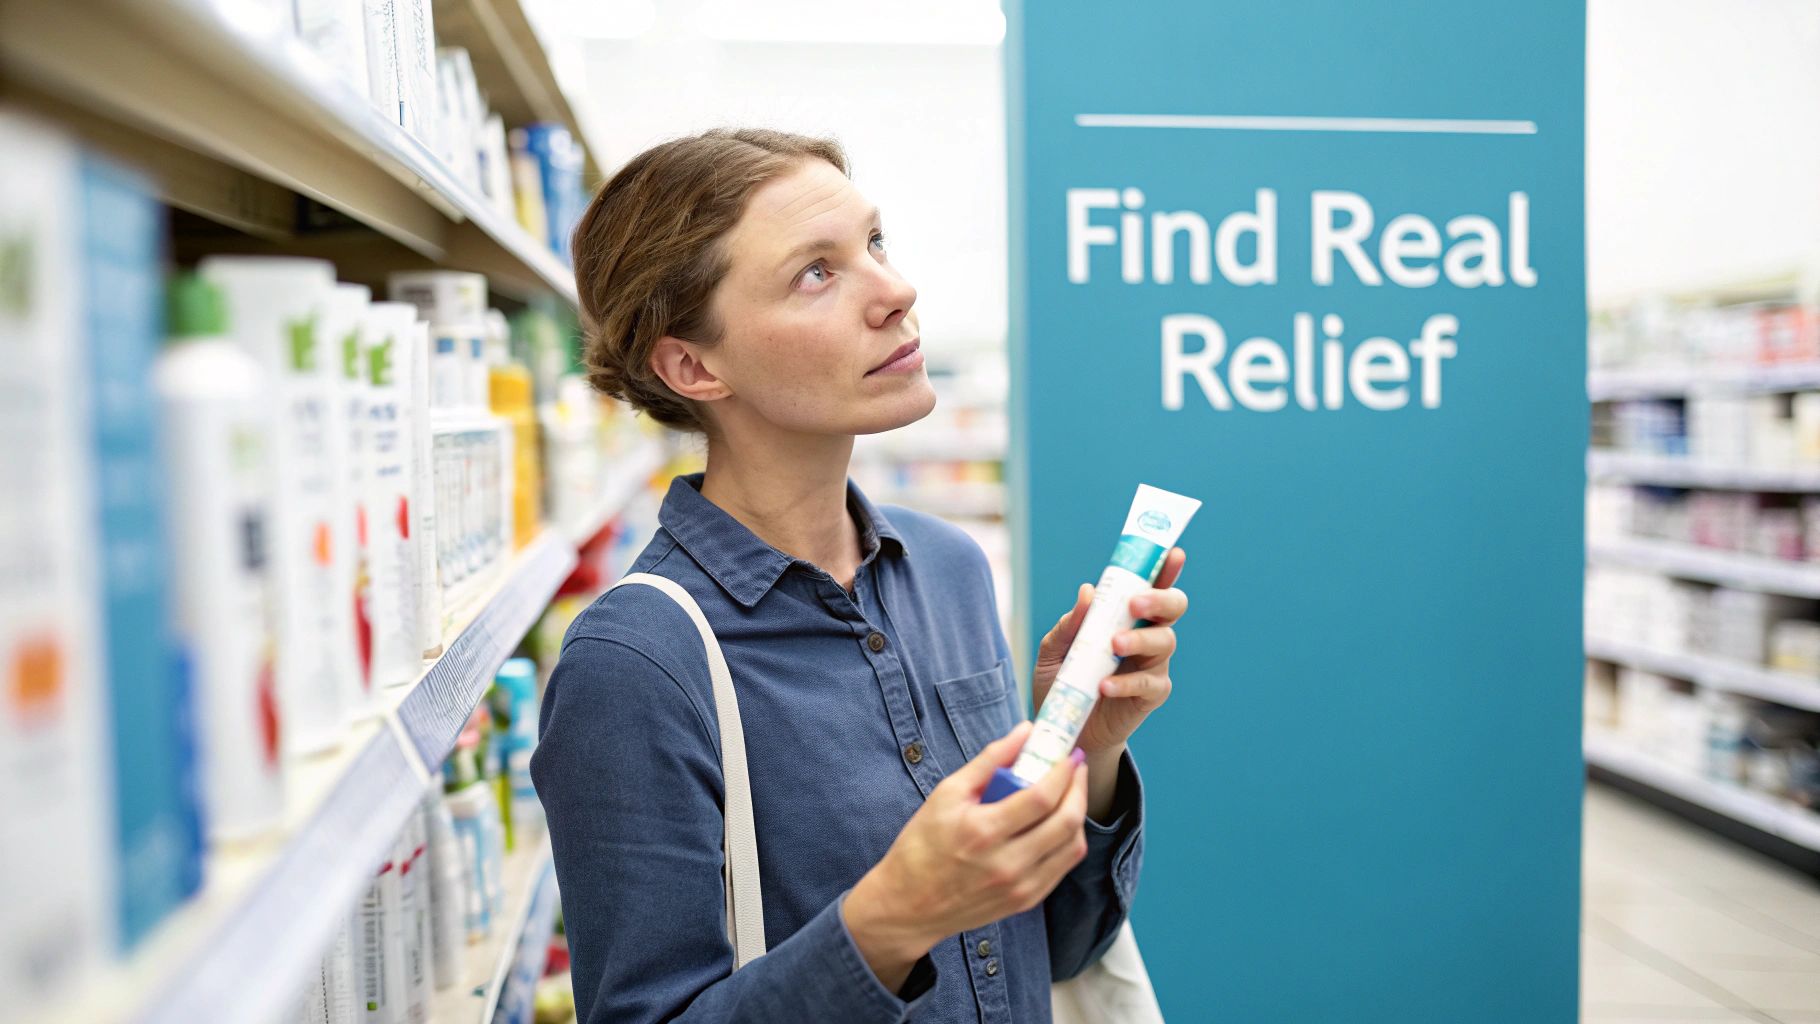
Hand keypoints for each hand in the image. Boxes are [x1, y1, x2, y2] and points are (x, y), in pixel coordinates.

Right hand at [843, 721, 1089, 988]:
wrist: (908, 905)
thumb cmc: (922, 845)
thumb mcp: (946, 794)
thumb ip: (989, 761)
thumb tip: (1025, 732)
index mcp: (983, 832)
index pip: (1041, 797)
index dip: (1062, 772)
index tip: (1067, 754)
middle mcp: (1007, 864)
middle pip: (1065, 822)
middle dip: (1078, 788)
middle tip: (1075, 769)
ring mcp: (1019, 887)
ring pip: (1072, 847)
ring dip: (1078, 814)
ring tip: (1069, 794)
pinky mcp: (1025, 902)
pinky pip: (1062, 867)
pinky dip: (1068, 841)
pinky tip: (1058, 824)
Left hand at [1031, 547, 1187, 754]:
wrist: (1063, 726)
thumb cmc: (1062, 680)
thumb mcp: (1053, 649)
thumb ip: (1069, 624)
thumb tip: (1088, 592)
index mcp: (1125, 616)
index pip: (1151, 586)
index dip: (1165, 568)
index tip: (1173, 553)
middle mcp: (1146, 634)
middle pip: (1172, 608)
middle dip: (1159, 599)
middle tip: (1134, 604)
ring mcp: (1152, 664)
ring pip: (1164, 641)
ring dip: (1140, 639)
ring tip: (1114, 645)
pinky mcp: (1150, 695)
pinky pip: (1149, 683)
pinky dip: (1127, 682)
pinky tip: (1105, 685)